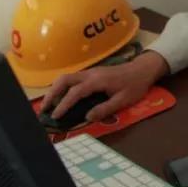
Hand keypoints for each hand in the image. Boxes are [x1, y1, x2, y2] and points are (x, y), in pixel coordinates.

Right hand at [40, 50, 168, 121]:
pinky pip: (72, 79)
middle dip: (52, 94)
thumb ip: (105, 108)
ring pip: (67, 78)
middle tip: (44, 109)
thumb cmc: (135, 85)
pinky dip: (62, 87)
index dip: (64, 104)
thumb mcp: (123, 100)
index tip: (55, 116)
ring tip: (49, 105)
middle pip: (64, 80)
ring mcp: (90, 72)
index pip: (75, 92)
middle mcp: (90, 74)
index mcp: (98, 80)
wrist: (143, 69)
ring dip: (55, 90)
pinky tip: (61, 98)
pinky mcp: (91, 73)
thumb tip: (87, 117)